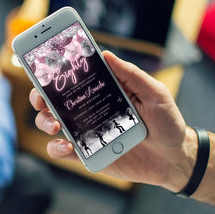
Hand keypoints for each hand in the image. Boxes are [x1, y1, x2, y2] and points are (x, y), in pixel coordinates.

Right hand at [29, 51, 195, 191]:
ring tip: (55, 124)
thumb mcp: (154, 94)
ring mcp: (86, 130)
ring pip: (52, 123)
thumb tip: (106, 54)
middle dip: (40, 96)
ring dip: (44, 121)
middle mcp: (89, 108)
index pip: (74, 77)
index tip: (44, 65)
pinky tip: (67, 146)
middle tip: (41, 98)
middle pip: (54, 99)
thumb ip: (131, 75)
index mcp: (103, 91)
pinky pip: (63, 151)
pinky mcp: (87, 152)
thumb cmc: (166, 122)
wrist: (174, 159)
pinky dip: (57, 148)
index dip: (55, 71)